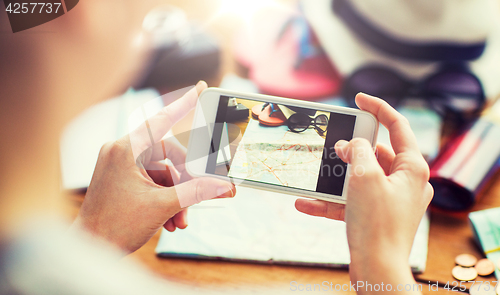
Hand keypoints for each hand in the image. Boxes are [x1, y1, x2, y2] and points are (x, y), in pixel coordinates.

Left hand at [73, 81, 235, 253]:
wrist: (90, 249)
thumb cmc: (115, 226)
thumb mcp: (163, 206)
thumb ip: (197, 192)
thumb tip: (224, 186)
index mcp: (126, 150)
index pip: (161, 120)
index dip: (185, 103)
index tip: (201, 87)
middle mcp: (122, 152)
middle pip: (169, 155)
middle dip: (185, 182)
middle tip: (197, 199)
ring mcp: (121, 165)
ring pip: (163, 173)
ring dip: (176, 196)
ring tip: (180, 220)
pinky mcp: (122, 178)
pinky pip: (153, 182)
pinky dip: (165, 199)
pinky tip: (171, 220)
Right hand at [295, 93, 432, 291]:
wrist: (377, 269)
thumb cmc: (377, 224)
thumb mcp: (365, 177)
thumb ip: (358, 151)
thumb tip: (349, 145)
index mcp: (412, 167)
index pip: (398, 125)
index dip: (378, 107)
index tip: (359, 98)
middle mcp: (405, 182)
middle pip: (377, 152)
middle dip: (352, 148)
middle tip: (334, 143)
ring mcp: (390, 200)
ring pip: (361, 177)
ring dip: (337, 177)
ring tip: (318, 174)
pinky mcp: (376, 215)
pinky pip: (352, 201)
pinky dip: (331, 200)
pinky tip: (306, 202)